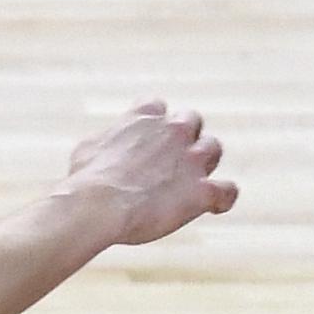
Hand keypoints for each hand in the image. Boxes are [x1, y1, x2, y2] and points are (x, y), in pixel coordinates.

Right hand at [68, 99, 236, 245]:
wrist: (98, 204)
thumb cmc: (86, 179)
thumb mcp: (90, 147)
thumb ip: (110, 140)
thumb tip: (110, 148)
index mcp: (145, 115)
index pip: (157, 106)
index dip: (154, 124)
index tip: (147, 140)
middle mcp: (174, 130)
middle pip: (192, 120)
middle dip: (184, 137)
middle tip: (170, 160)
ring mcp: (191, 159)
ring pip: (214, 148)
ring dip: (205, 161)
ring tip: (193, 181)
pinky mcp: (202, 190)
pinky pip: (227, 191)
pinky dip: (223, 199)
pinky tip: (214, 207)